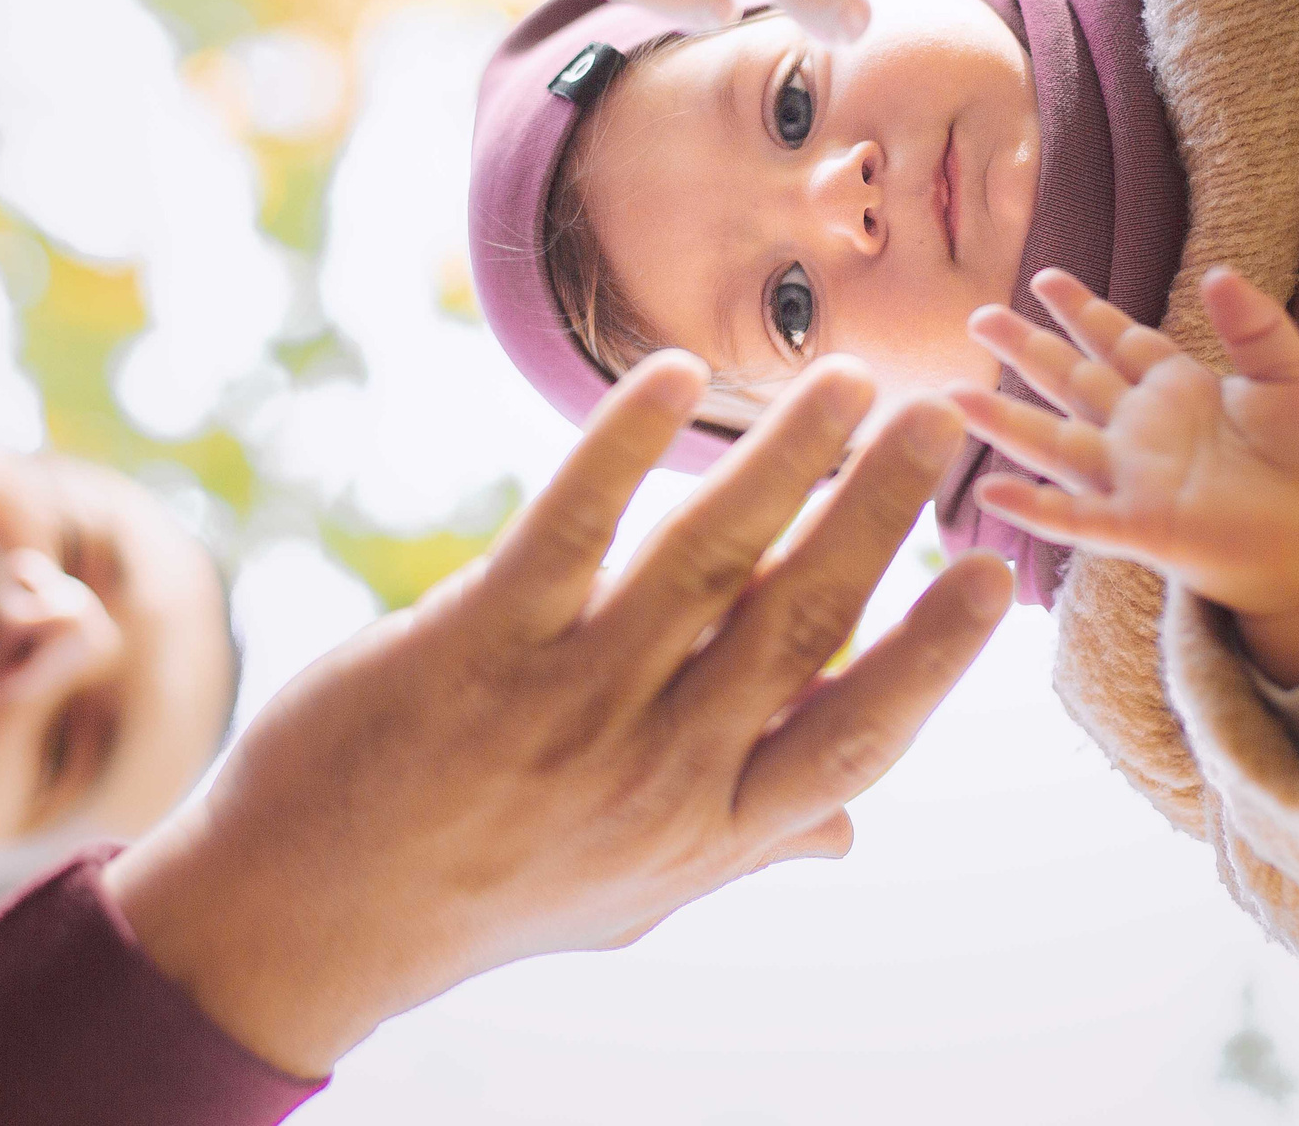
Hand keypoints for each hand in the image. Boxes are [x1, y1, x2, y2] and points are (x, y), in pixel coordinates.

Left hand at [104, 353, 1010, 1077]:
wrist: (300, 921)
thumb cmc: (488, 893)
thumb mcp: (634, 897)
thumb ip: (745, 847)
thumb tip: (851, 832)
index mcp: (712, 833)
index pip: (858, 737)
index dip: (935, 654)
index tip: (997, 572)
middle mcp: (658, 773)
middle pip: (801, 621)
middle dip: (881, 510)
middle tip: (940, 419)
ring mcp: (569, 706)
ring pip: (706, 561)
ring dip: (786, 459)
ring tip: (848, 381)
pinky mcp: (476, 644)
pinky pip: (569, 528)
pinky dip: (626, 446)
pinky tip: (675, 377)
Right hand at [950, 267, 1298, 686]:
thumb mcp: (1292, 377)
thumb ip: (1256, 326)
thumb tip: (1218, 272)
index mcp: (1178, 389)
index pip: (1119, 340)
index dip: (1082, 309)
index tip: (1045, 276)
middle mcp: (1144, 430)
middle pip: (1071, 380)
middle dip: (1025, 348)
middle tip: (978, 316)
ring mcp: (1135, 479)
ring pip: (1056, 442)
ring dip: (1006, 422)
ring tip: (954, 398)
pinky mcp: (1141, 528)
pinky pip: (1076, 517)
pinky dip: (1034, 508)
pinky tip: (989, 492)